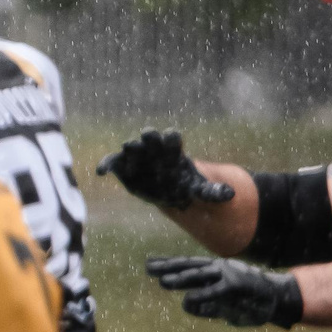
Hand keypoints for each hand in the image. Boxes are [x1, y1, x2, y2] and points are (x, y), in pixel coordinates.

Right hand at [97, 129, 235, 210]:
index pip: (172, 138)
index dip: (172, 139)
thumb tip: (232, 195)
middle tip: (149, 136)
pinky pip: (111, 162)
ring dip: (131, 147)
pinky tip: (100, 173)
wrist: (164, 189)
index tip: (173, 142)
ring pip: (132, 146)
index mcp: (172, 150)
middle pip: (151, 136)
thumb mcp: (199, 190)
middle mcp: (152, 148)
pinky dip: (105, 165)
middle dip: (150, 136)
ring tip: (129, 149)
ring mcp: (136, 155)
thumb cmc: (182, 185)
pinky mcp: (122, 165)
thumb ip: (212, 192)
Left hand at [146, 255, 304, 327]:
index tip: (150, 263)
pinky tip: (188, 299)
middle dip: (168, 267)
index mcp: (215, 270)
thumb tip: (187, 304)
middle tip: (148, 268)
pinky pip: (216, 291)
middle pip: (189, 266)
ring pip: (200, 275)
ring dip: (182, 279)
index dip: (169, 264)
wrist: (277, 299)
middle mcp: (219, 269)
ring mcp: (228, 276)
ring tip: (163, 282)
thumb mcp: (223, 305)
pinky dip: (203, 295)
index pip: (188, 265)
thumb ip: (206, 305)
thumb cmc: (249, 302)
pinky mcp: (237, 287)